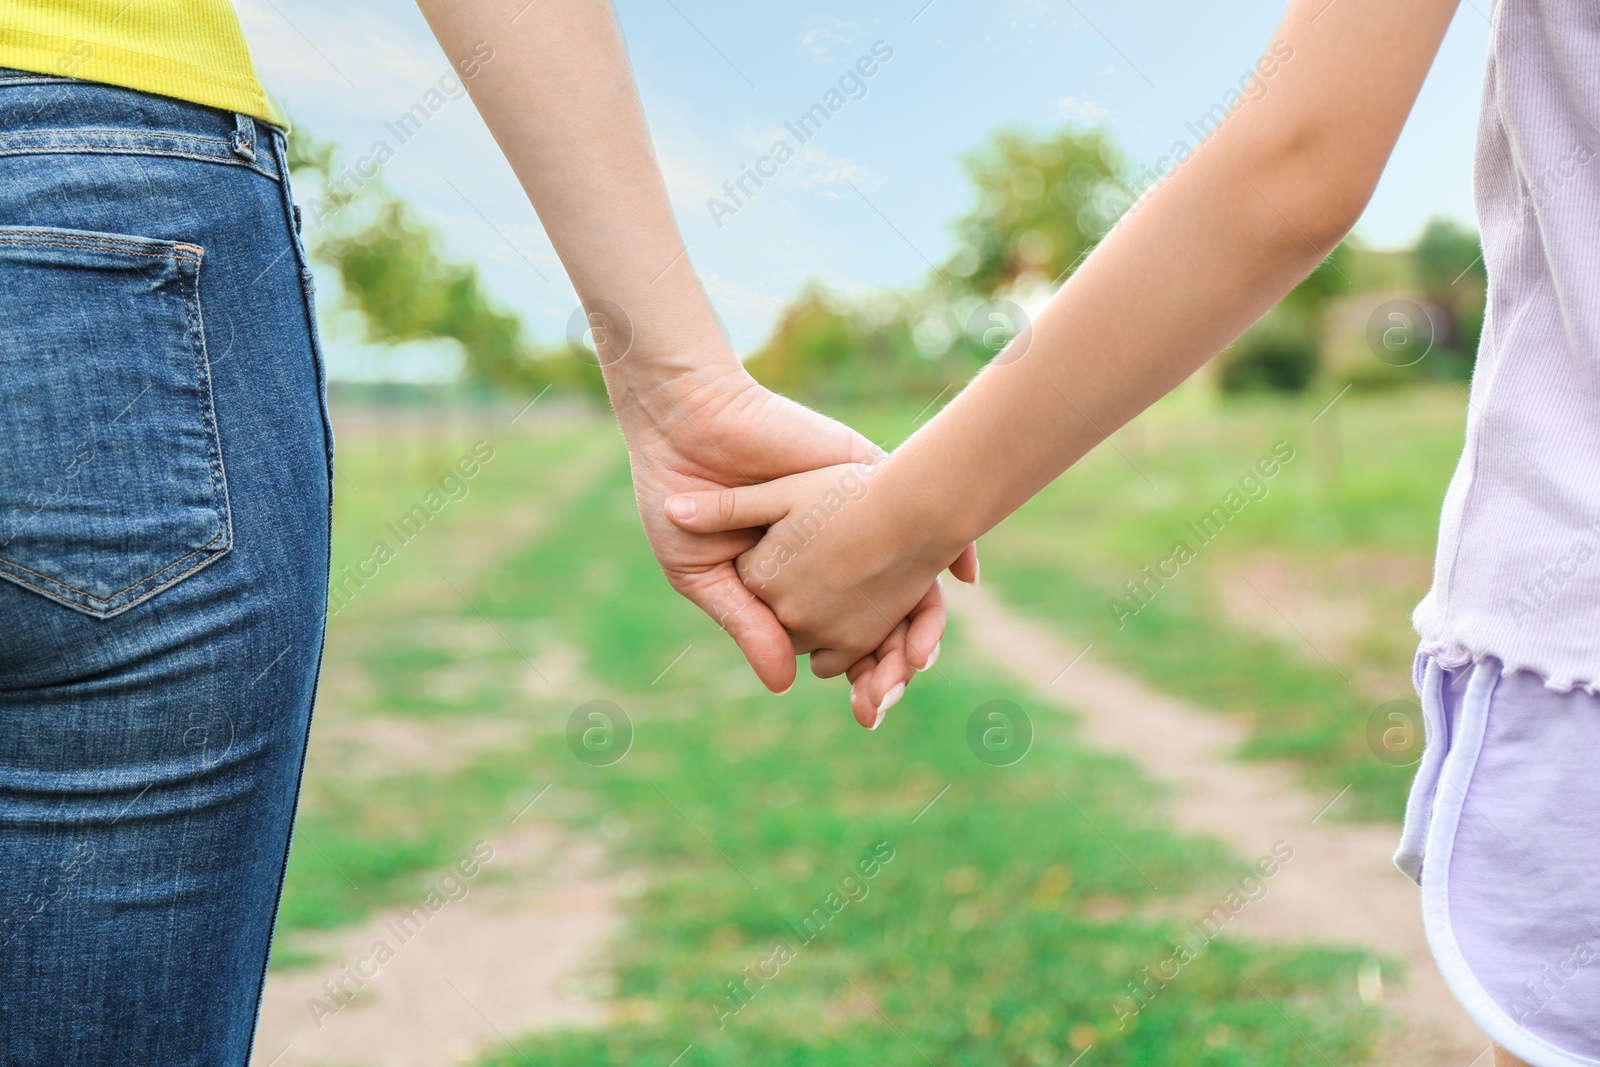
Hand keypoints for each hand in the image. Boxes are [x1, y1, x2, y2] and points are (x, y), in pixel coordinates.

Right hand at [620, 364, 973, 701]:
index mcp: (794, 582)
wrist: (683, 423)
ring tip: (916, 662)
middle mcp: (836, 552)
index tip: (871, 707)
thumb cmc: (677, 497)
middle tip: (894, 697)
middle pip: (887, 621)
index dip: (863, 674)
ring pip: (914, 580)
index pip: (843, 639)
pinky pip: (924, 515)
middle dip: (896, 663)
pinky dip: (951, 551)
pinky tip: (953, 586)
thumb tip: (782, 685)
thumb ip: (747, 624)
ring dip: (923, 626)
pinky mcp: (870, 470)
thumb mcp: (704, 574)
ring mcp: (858, 512)